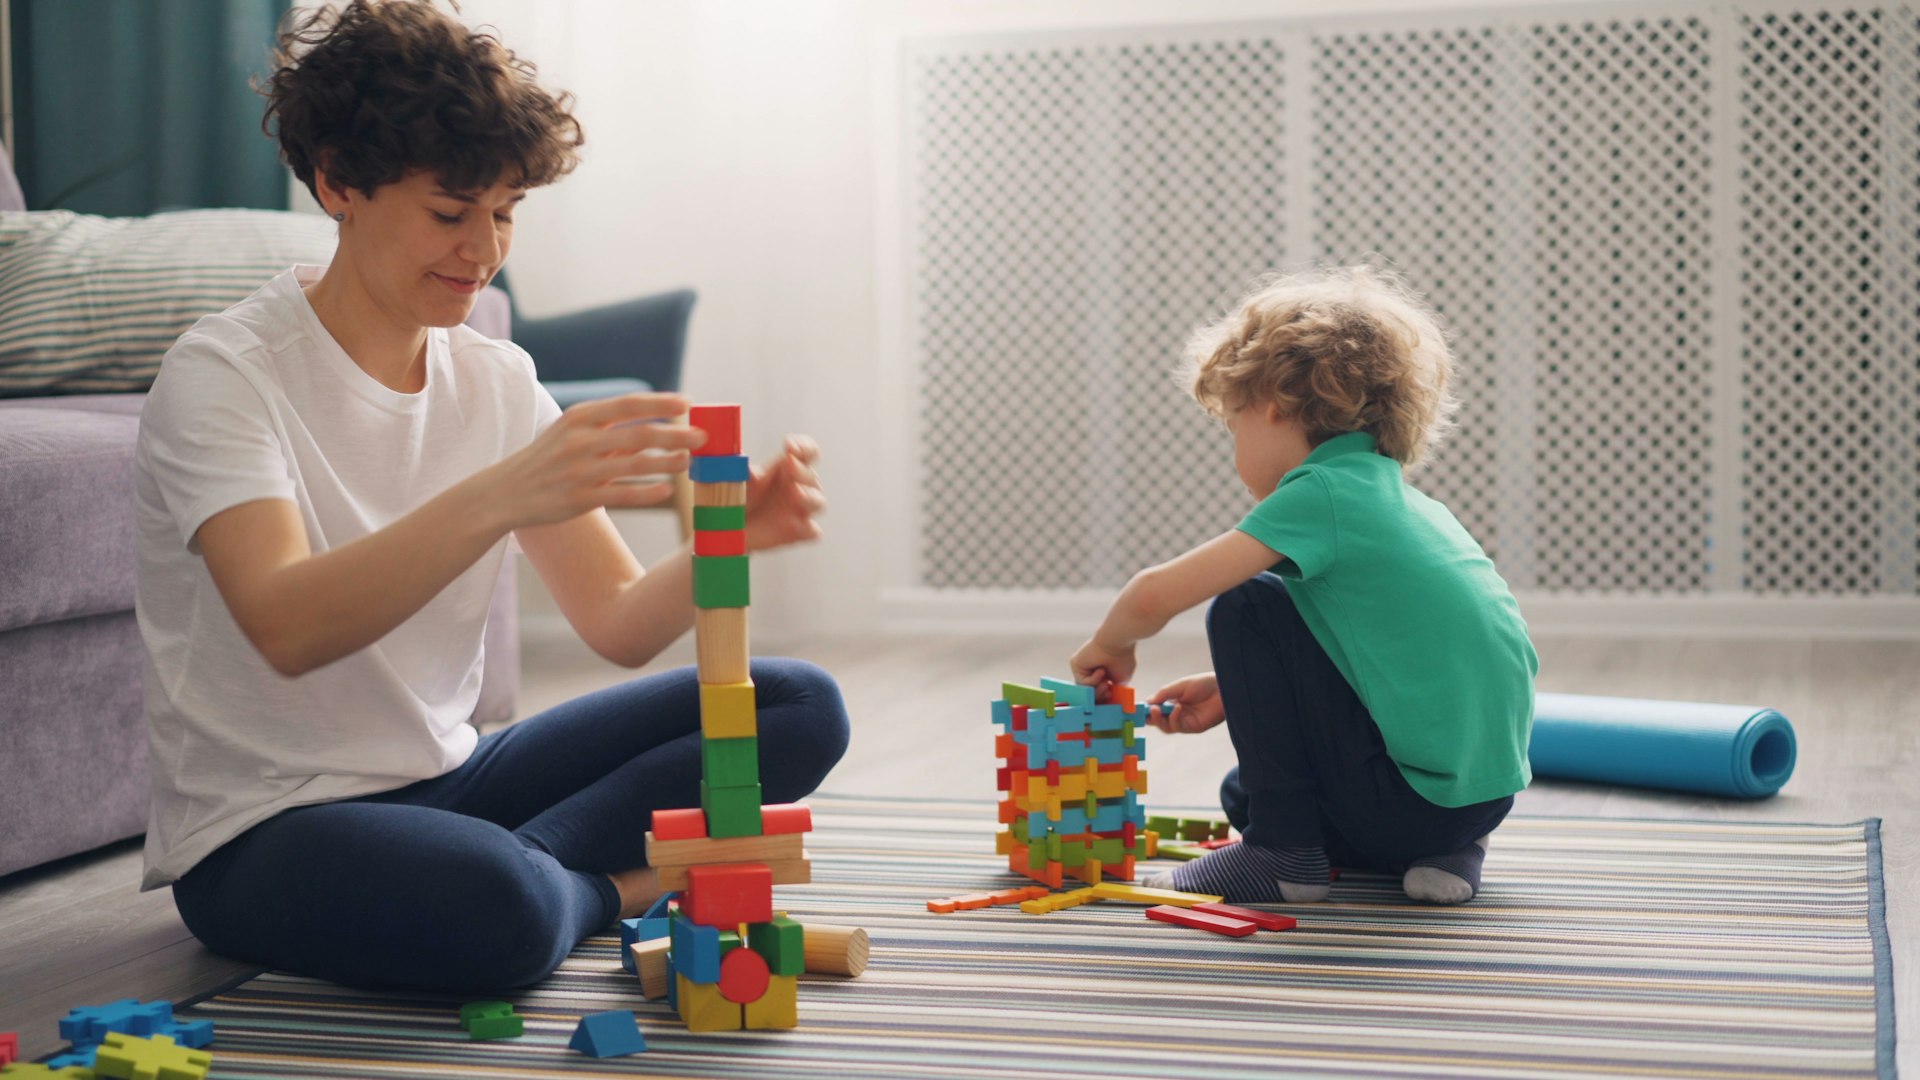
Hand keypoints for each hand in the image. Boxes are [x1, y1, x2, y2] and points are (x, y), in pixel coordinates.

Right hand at [486, 393, 704, 528]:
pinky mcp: (579, 499)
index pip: (626, 404)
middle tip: (702, 437)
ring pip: (633, 464)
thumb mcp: (570, 431)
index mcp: (579, 417)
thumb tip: (657, 415)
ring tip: (690, 462)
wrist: (505, 492)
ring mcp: (579, 471)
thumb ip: (608, 424)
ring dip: (667, 463)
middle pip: (637, 434)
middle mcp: (579, 440)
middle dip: (674, 434)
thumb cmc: (548, 459)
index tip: (687, 404)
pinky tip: (667, 490)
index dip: (659, 403)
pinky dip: (647, 492)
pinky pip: (621, 495)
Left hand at [743, 435, 825, 551]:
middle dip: (801, 470)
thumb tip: (741, 460)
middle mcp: (798, 486)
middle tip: (790, 464)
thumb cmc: (736, 496)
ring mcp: (800, 510)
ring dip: (809, 496)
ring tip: (795, 492)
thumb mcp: (734, 479)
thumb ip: (739, 468)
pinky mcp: (799, 531)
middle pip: (812, 476)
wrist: (730, 527)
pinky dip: (808, 528)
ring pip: (817, 502)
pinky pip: (812, 531)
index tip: (789, 446)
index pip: (807, 452)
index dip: (804, 446)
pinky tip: (797, 526)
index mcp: (787, 467)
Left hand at [1070, 637, 1136, 696]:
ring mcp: (1082, 667)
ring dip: (1096, 690)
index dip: (1103, 698)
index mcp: (1101, 672)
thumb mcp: (1121, 681)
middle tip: (1108, 692)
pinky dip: (1093, 680)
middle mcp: (1090, 669)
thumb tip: (1108, 701)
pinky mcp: (1075, 664)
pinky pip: (1082, 682)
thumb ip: (1114, 691)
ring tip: (1106, 683)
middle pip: (1089, 693)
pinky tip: (1101, 670)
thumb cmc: (1123, 658)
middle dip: (1099, 697)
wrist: (1117, 643)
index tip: (1111, 698)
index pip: (1097, 691)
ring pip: (1085, 690)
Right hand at [1147, 672, 1224, 733]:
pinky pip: (1178, 727)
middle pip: (1157, 721)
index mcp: (1172, 701)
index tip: (1136, 707)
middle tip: (1144, 711)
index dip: (1145, 709)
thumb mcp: (1180, 686)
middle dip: (1149, 717)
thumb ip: (1164, 694)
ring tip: (1155, 710)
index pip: (1154, 708)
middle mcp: (1176, 713)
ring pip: (1165, 727)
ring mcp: (1185, 721)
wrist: (1223, 688)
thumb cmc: (1204, 684)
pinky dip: (1173, 719)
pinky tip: (1176, 708)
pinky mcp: (1193, 727)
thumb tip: (1147, 702)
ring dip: (1158, 720)